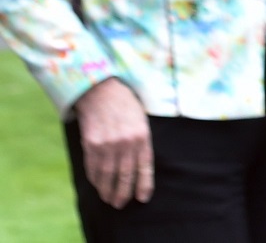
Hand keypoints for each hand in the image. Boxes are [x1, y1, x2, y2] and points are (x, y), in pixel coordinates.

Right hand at [74, 79, 152, 207]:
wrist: (101, 90)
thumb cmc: (125, 106)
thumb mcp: (141, 121)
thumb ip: (141, 142)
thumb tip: (138, 168)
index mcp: (142, 136)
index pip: (144, 167)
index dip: (144, 184)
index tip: (142, 198)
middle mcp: (125, 142)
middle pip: (125, 175)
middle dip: (123, 193)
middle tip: (121, 204)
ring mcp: (107, 144)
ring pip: (107, 175)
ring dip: (107, 190)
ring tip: (108, 199)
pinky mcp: (91, 144)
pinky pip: (93, 167)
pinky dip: (95, 179)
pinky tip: (97, 185)